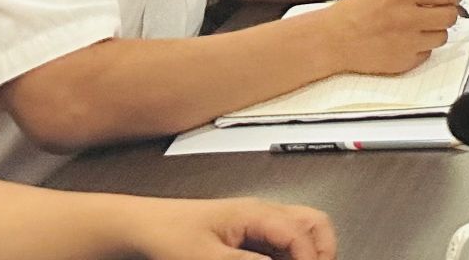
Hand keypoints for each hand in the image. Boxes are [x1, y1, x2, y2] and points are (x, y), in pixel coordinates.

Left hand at [125, 196, 336, 259]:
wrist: (144, 225)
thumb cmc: (169, 235)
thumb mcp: (205, 257)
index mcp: (256, 213)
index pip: (301, 232)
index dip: (311, 257)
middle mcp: (264, 212)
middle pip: (314, 222)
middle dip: (324, 248)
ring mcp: (259, 221)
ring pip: (303, 229)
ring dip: (309, 251)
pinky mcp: (250, 232)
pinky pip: (284, 239)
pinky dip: (292, 254)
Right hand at [317, 0, 466, 75]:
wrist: (332, 39)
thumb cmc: (354, 12)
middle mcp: (408, 15)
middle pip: (450, 15)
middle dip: (447, 13)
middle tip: (439, 13)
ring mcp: (408, 40)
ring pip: (442, 36)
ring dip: (435, 32)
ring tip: (419, 28)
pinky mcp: (404, 60)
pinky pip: (427, 53)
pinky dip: (421, 48)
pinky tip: (406, 42)